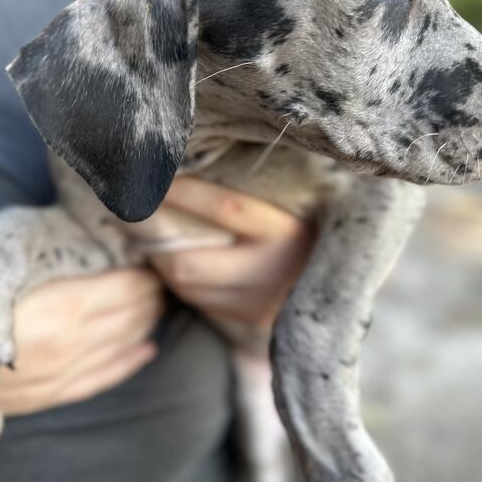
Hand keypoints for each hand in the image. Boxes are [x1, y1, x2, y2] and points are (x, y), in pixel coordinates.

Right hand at [0, 267, 164, 415]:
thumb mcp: (10, 274)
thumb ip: (58, 270)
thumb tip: (94, 259)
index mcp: (65, 304)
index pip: (126, 288)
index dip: (144, 277)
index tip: (151, 267)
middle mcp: (72, 340)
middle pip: (130, 316)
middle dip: (151, 298)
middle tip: (160, 285)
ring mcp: (64, 371)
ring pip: (123, 345)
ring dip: (146, 324)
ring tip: (157, 309)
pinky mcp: (52, 394)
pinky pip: (105, 376)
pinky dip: (131, 361)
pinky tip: (148, 349)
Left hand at [150, 178, 315, 332]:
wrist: (344, 276)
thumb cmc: (307, 226)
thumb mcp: (288, 205)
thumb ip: (249, 194)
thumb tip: (189, 164)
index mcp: (285, 230)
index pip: (224, 207)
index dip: (182, 193)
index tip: (153, 176)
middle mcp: (273, 269)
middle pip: (190, 262)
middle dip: (154, 241)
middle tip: (137, 218)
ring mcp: (261, 301)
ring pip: (187, 285)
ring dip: (160, 262)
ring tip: (151, 239)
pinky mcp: (251, 317)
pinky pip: (198, 301)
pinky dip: (179, 281)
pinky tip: (175, 263)